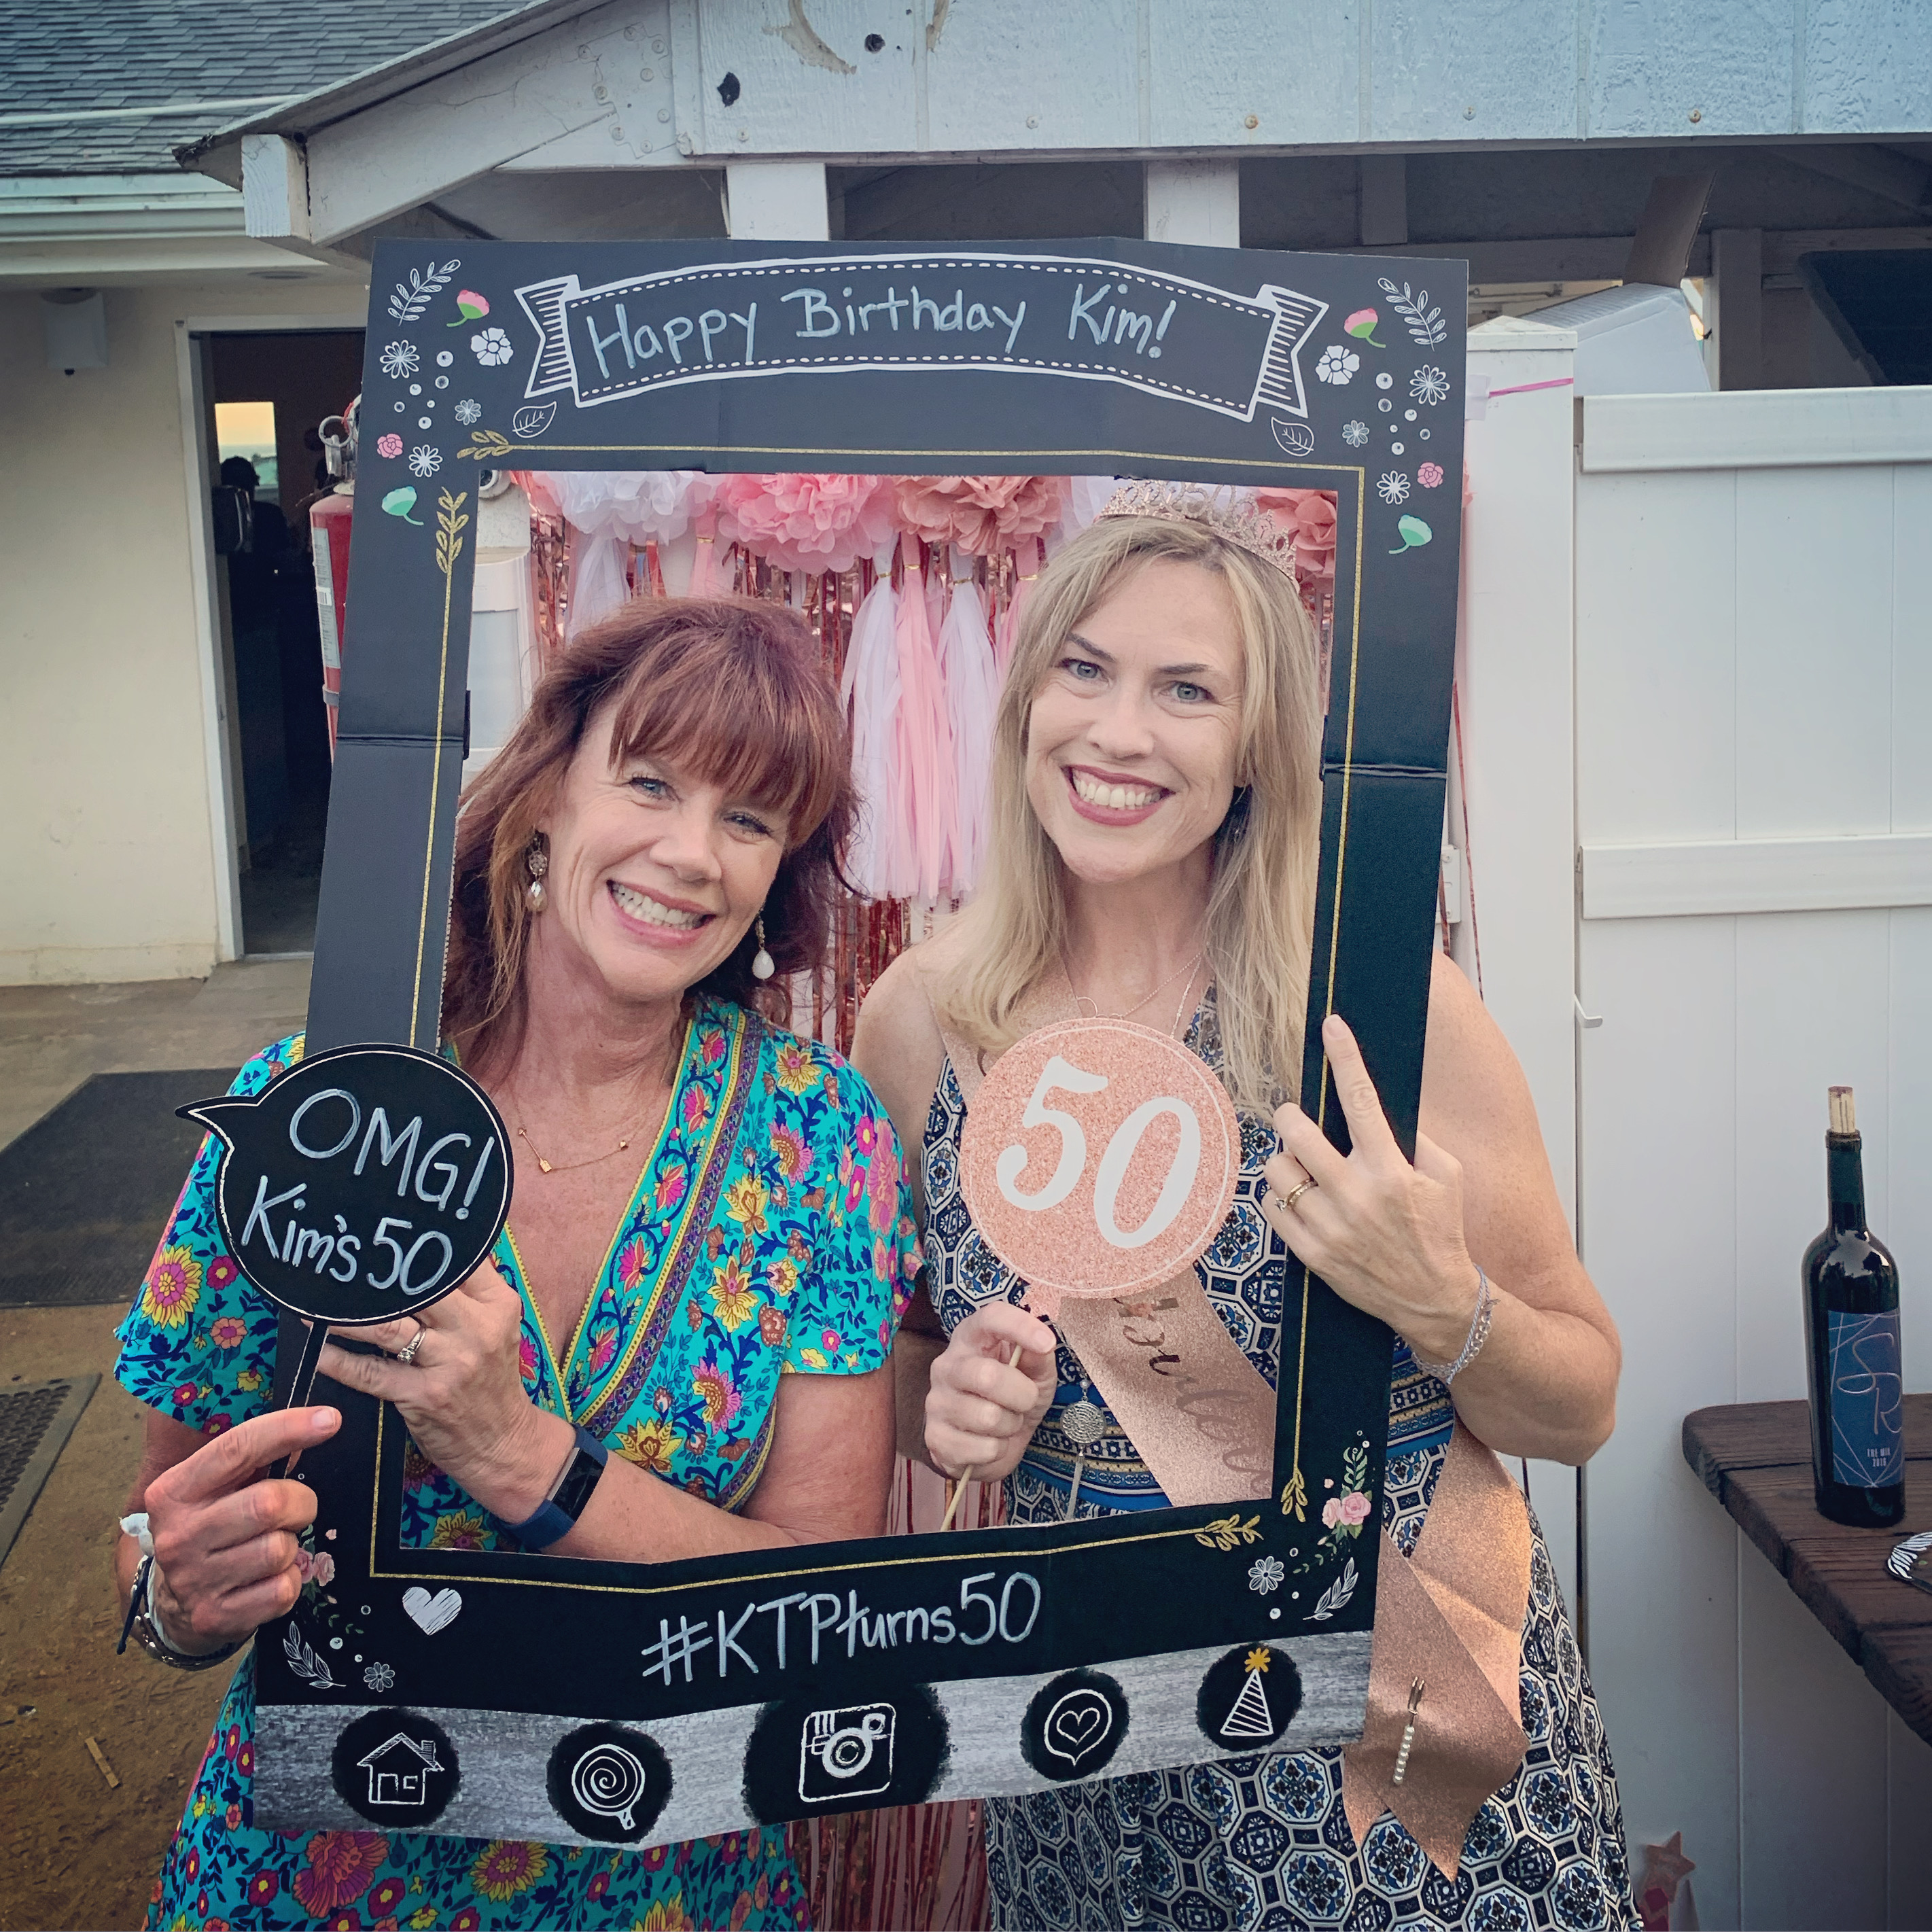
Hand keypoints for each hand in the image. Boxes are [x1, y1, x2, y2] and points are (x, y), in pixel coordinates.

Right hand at [144, 1406, 339, 1651]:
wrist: (174, 1602)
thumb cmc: (211, 1526)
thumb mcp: (217, 1486)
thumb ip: (254, 1456)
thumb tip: (316, 1423)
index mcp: (174, 1491)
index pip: (236, 1449)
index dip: (287, 1429)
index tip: (330, 1420)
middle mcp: (177, 1535)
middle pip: (269, 1503)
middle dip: (299, 1503)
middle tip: (295, 1510)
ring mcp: (193, 1580)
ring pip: (279, 1549)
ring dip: (291, 1544)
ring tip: (273, 1544)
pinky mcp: (214, 1616)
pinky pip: (282, 1591)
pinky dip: (288, 1581)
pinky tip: (269, 1577)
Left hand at [317, 1263, 565, 1518]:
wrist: (503, 1441)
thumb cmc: (493, 1379)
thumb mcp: (498, 1327)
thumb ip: (472, 1291)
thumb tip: (430, 1251)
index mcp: (498, 1305)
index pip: (456, 1260)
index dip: (418, 1243)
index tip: (381, 1232)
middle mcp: (475, 1329)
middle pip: (417, 1287)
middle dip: (373, 1275)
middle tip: (338, 1262)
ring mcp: (449, 1363)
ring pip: (386, 1326)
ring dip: (343, 1315)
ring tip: (313, 1302)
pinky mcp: (423, 1396)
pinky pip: (369, 1373)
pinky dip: (337, 1360)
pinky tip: (316, 1350)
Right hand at [925, 1303, 1057, 1481]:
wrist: (993, 1445)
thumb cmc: (1014, 1397)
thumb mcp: (1036, 1373)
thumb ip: (1039, 1356)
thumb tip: (1043, 1342)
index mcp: (972, 1339)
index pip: (989, 1318)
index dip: (1019, 1326)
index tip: (1046, 1343)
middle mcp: (947, 1364)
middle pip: (987, 1376)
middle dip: (1022, 1396)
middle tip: (1025, 1403)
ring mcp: (936, 1401)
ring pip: (987, 1417)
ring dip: (1010, 1426)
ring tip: (1005, 1423)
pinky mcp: (935, 1437)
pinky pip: (981, 1448)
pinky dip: (997, 1450)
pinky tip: (989, 1443)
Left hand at [1264, 1013, 1483, 1363]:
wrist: (1434, 1299)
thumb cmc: (1441, 1232)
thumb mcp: (1446, 1177)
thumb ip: (1415, 1138)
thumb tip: (1379, 1108)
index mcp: (1391, 1169)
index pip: (1362, 1100)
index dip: (1345, 1057)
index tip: (1332, 1024)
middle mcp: (1356, 1195)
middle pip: (1296, 1132)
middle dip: (1291, 1116)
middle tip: (1297, 1119)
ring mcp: (1329, 1226)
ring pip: (1276, 1170)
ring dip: (1285, 1160)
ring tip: (1303, 1167)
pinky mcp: (1311, 1253)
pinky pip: (1270, 1207)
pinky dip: (1280, 1197)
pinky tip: (1301, 1200)